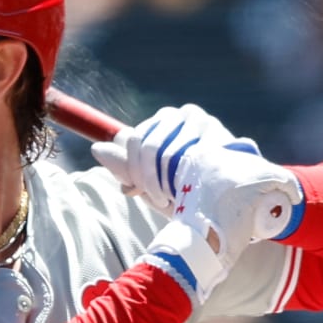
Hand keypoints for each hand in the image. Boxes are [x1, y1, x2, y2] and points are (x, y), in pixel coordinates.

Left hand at [93, 103, 245, 211]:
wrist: (226, 206)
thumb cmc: (186, 192)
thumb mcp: (148, 182)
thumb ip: (125, 166)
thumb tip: (96, 149)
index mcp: (161, 122)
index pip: (134, 139)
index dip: (132, 169)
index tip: (135, 190)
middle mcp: (181, 115)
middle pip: (148, 144)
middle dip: (147, 177)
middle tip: (157, 199)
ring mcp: (203, 122)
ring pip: (167, 153)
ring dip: (166, 182)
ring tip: (174, 198)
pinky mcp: (220, 134)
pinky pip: (191, 158)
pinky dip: (186, 178)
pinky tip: (193, 189)